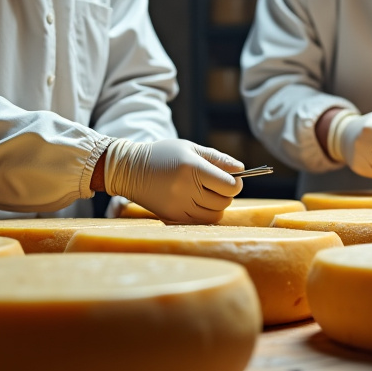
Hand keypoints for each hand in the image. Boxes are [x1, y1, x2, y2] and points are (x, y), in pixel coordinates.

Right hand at [101, 139, 244, 223]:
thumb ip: (218, 159)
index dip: (237, 183)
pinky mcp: (172, 218)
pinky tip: (196, 202)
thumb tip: (241, 169)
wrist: (129, 170)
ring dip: (217, 205)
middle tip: (218, 184)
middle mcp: (186, 189)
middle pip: (224, 201)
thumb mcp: (190, 148)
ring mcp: (178, 206)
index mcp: (192, 168)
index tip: (233, 178)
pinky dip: (204, 214)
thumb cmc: (163, 155)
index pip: (229, 185)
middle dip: (227, 193)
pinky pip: (200, 222)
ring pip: (215, 215)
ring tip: (206, 193)